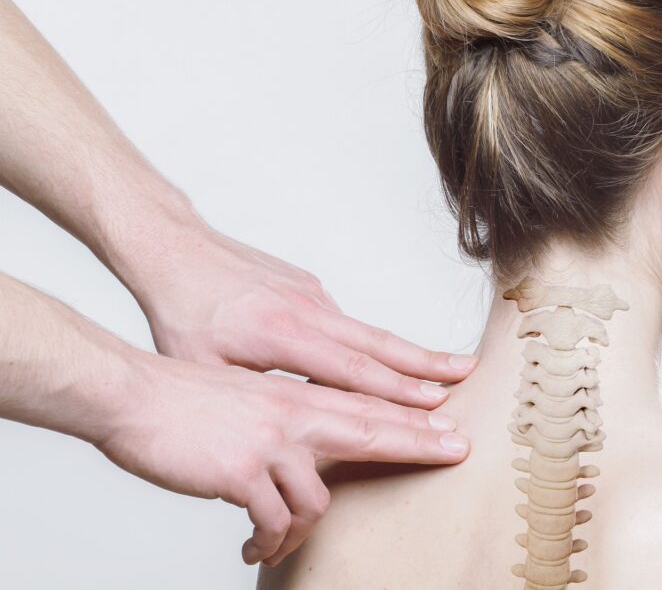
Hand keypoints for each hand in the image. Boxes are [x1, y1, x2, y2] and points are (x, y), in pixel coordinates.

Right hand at [95, 352, 469, 566]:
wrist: (135, 395)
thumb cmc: (188, 399)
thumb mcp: (252, 399)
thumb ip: (289, 419)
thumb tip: (310, 450)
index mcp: (297, 397)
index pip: (369, 406)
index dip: (414, 417)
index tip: (451, 423)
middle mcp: (294, 415)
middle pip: (374, 430)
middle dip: (420, 444)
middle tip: (458, 452)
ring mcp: (272, 443)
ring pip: (319, 501)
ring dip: (302, 532)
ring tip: (275, 542)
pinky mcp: (243, 473)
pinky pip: (274, 522)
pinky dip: (269, 541)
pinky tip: (254, 546)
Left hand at [130, 222, 477, 408]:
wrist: (173, 248)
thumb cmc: (180, 312)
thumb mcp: (201, 369)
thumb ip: (252, 399)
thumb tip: (289, 431)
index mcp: (281, 334)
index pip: (351, 370)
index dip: (395, 391)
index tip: (435, 405)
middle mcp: (307, 310)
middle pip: (378, 343)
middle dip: (427, 365)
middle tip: (469, 376)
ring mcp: (311, 294)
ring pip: (371, 330)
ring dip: (412, 354)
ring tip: (452, 369)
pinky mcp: (309, 287)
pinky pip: (349, 321)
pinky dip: (379, 343)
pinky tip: (397, 360)